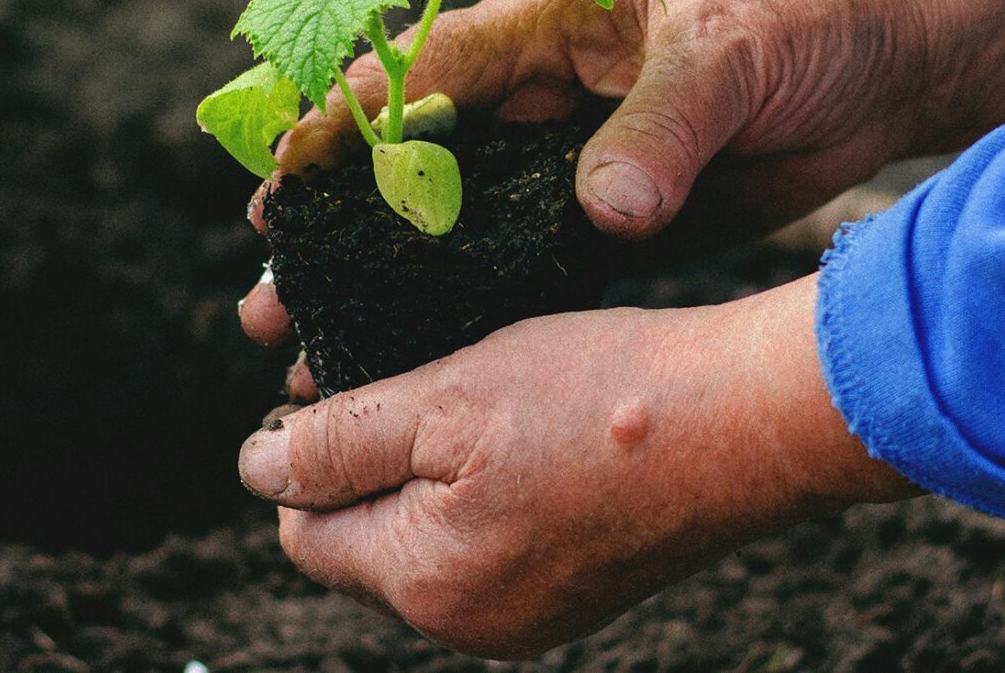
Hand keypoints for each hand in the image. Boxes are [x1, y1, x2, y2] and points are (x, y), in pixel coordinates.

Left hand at [238, 275, 918, 656]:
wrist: (748, 422)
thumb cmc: (598, 398)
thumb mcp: (443, 398)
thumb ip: (338, 442)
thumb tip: (255, 471)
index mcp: (426, 584)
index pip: (307, 533)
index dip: (307, 456)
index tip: (344, 389)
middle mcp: (474, 622)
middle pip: (367, 543)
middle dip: (371, 466)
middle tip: (417, 382)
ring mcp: (534, 613)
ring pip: (431, 541)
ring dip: (432, 473)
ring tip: (476, 400)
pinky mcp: (580, 588)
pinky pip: (495, 544)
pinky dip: (490, 490)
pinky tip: (527, 435)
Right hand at [240, 0, 1004, 358]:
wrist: (884, 56)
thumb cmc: (803, 14)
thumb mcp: (730, 51)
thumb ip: (661, 127)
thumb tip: (608, 210)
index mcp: (545, 31)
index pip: (415, 76)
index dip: (339, 133)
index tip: (281, 192)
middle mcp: (539, 104)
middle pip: (409, 174)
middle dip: (336, 236)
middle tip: (273, 300)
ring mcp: (566, 170)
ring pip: (452, 237)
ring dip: (388, 292)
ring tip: (319, 352)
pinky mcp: (606, 227)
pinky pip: (522, 275)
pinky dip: (471, 319)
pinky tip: (422, 363)